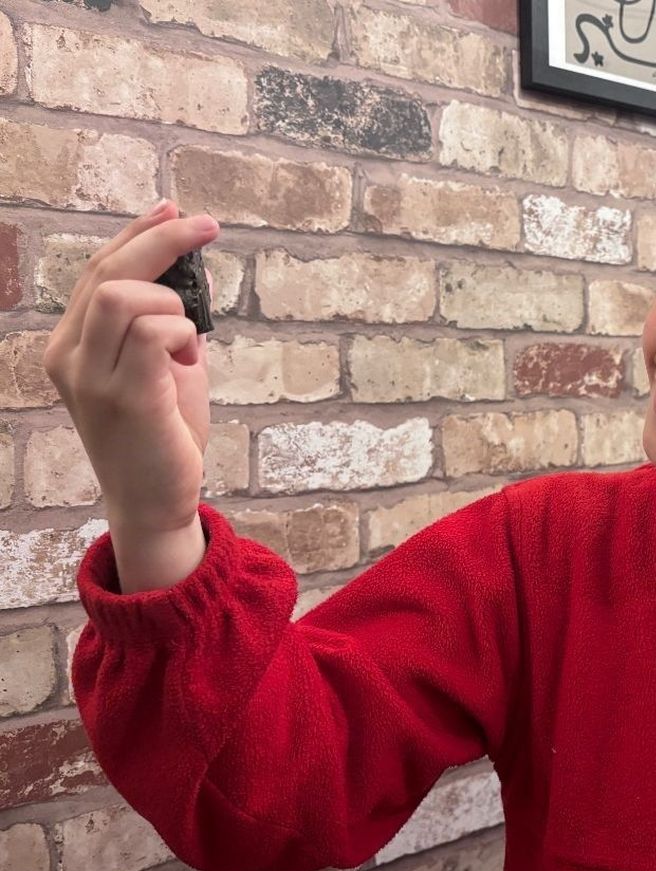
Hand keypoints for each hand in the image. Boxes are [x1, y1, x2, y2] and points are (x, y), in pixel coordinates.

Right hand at [42, 201, 219, 534]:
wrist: (157, 500)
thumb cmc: (164, 433)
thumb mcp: (164, 366)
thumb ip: (165, 322)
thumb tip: (190, 273)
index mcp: (71, 345)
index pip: (97, 271)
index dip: (136, 233)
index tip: (172, 207)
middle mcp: (69, 356)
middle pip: (107, 271)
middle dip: (162, 239)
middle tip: (207, 226)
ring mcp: (91, 377)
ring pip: (124, 295)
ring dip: (170, 303)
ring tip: (187, 341)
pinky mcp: (124, 397)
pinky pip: (154, 332)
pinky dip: (182, 333)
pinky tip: (188, 360)